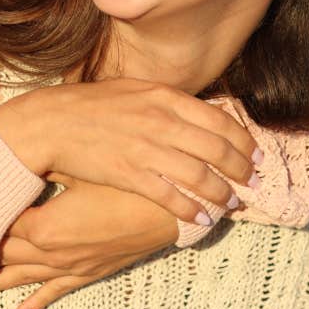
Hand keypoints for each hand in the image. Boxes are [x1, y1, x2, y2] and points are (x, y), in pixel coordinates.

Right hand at [0, 80, 258, 222]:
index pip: (220, 121)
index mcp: (165, 97)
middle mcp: (162, 121)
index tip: (256, 154)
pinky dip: (191, 209)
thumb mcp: (135, 90)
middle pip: (218, 149)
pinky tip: (202, 218)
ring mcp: (147, 148)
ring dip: (222, 193)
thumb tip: (198, 114)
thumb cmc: (92, 105)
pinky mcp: (130, 173)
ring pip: (200, 175)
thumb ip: (168, 102)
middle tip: (254, 183)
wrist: (52, 122)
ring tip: (232, 203)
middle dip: (242, 170)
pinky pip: (171, 196)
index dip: (244, 141)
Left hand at [0, 177, 180, 308]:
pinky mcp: (90, 273)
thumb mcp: (83, 166)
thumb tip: (19, 153)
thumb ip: (48, 164)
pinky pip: (55, 291)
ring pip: (23, 276)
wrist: (173, 211)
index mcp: (42, 226)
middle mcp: (51, 253)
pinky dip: (35, 303)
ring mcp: (70, 267)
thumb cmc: (127, 183)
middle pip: (3, 253)